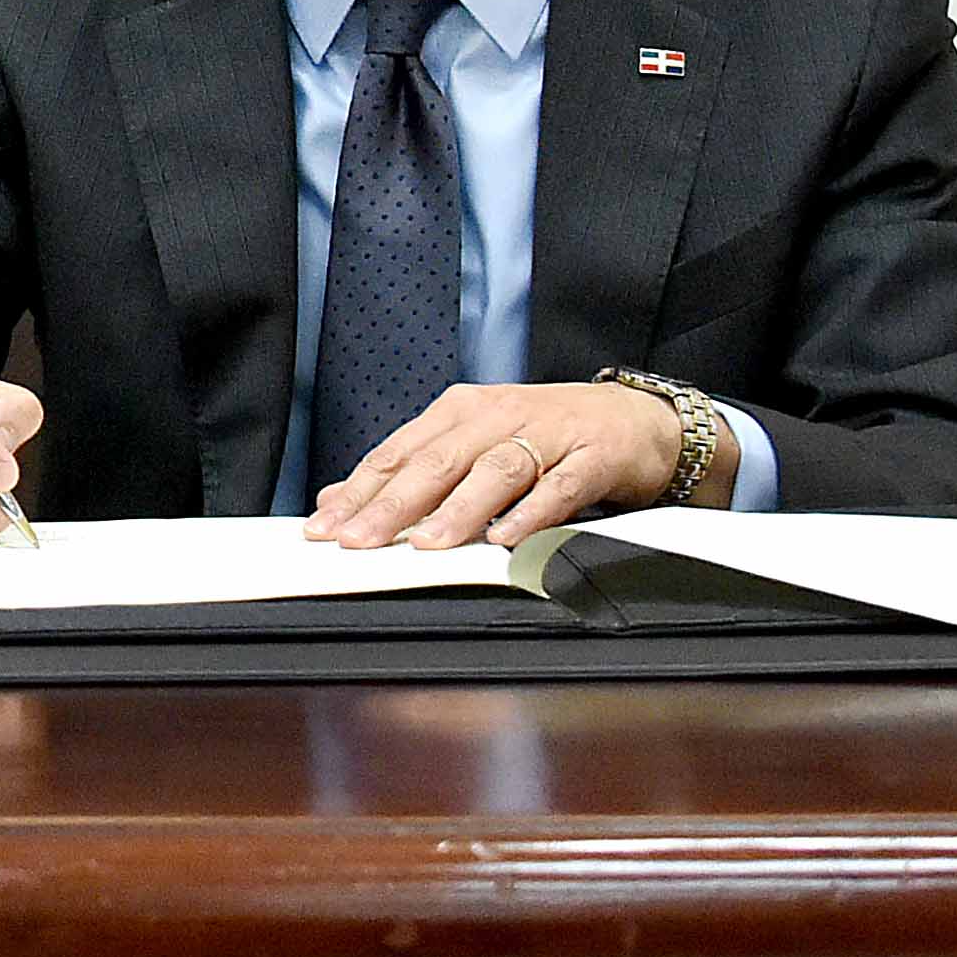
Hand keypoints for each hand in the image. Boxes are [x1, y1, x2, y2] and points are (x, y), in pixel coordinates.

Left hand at [306, 380, 684, 551]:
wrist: (632, 418)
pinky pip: (559, 487)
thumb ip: (411, 470)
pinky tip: (507, 538)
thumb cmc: (543, 434)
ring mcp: (546, 434)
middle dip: (392, 504)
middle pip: (436, 462)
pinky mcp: (592, 456)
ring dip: (458, 510)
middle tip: (358, 541)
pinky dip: (532, 513)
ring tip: (425, 545)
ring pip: (494, 472)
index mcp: (458, 412)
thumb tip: (338, 499)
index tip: (324, 527)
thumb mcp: (471, 443)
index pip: (397, 453)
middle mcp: (495, 416)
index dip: (359, 491)